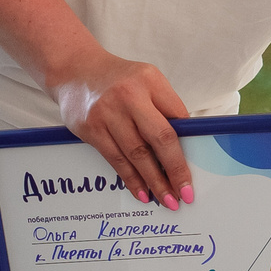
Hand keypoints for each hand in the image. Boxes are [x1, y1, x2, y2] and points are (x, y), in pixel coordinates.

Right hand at [48, 46, 192, 206]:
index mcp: (150, 80)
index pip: (177, 117)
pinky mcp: (90, 128)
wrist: (74, 70)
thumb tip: (185, 145)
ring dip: (154, 181)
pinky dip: (131, 178)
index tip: (196, 168)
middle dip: (175, 170)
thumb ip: (165, 107)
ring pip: (136, 154)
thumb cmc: (119, 80)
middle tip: (185, 194)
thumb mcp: (147, 80)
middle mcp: (129, 95)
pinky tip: (142, 192)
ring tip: (166, 199)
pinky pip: (115, 159)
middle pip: (159, 138)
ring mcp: (107, 113)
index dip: (188, 146)